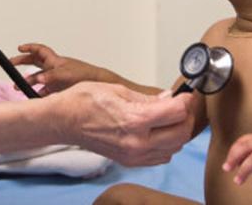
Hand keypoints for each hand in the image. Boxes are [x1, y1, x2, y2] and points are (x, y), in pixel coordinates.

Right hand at [9, 43, 111, 94]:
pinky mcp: (59, 89)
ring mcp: (55, 78)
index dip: (29, 48)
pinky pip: (45, 90)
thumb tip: (38, 79)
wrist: (97, 84)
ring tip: (17, 87)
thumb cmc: (84, 75)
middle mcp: (53, 68)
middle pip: (34, 62)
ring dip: (28, 81)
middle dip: (22, 62)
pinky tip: (34, 98)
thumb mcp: (65, 74)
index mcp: (54, 60)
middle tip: (11, 64)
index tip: (19, 47)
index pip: (39, 50)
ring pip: (38, 78)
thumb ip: (50, 76)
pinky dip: (38, 93)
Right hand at [50, 81, 194, 166]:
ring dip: (177, 131)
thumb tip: (169, 99)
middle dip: (186, 117)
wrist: (64, 121)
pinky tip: (158, 131)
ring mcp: (134, 155)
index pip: (177, 112)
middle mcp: (137, 142)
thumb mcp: (118, 90)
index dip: (186, 101)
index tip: (187, 94)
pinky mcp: (130, 161)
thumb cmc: (84, 101)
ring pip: (174, 147)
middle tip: (182, 104)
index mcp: (135, 120)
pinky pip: (161, 157)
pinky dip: (167, 144)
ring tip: (169, 116)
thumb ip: (148, 99)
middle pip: (181, 133)